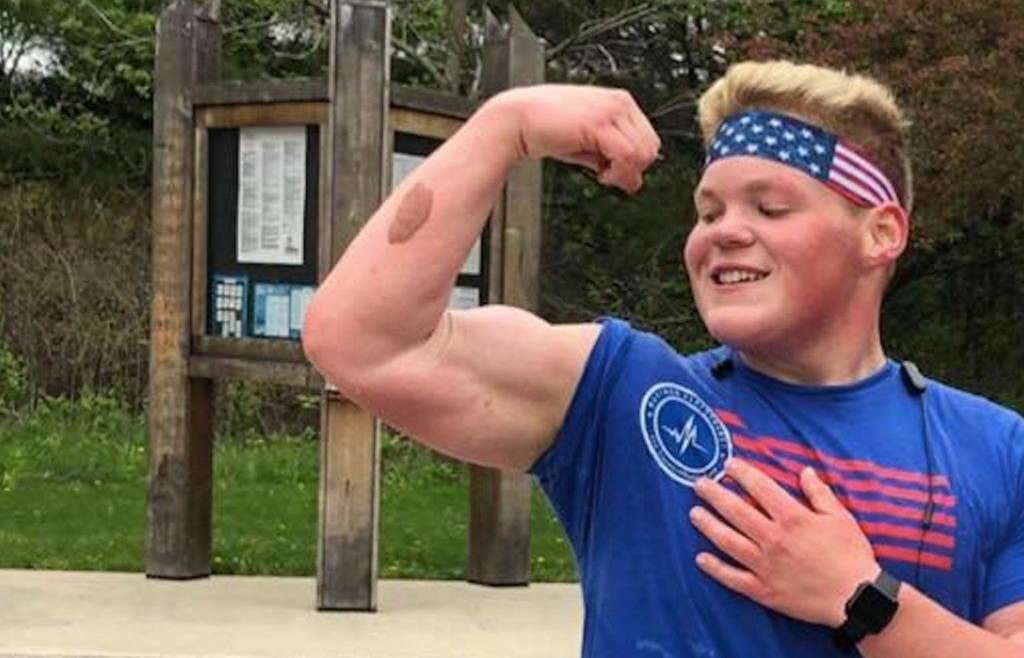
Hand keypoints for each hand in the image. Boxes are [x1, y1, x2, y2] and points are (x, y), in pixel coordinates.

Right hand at [486, 84, 660, 193]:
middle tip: (607, 176)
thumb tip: (631, 178)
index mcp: (619, 102)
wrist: (517, 120)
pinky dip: (617, 173)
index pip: (648, 139)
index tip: (613, 171)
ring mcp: (611, 111)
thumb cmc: (546, 128)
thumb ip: (609, 153)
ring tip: (602, 174)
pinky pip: (627, 155)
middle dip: (632, 170)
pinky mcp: (599, 124)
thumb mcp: (586, 140)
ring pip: (643, 153)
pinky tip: (599, 173)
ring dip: (624, 173)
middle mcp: (619, 103)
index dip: (635, 163)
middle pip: (650, 147)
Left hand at [689, 458, 880, 627]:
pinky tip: (700, 558)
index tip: (728, 464)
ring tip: (694, 513)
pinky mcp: (763, 590)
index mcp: (792, 518)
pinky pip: (733, 578)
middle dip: (714, 494)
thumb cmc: (851, 555)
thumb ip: (819, 493)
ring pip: (728, 541)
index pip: (760, 488)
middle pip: (735, 511)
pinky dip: (715, 568)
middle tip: (699, 484)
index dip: (742, 473)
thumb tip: (805, 471)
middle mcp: (773, 539)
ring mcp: (765, 566)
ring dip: (708, 525)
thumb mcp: (840, 517)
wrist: (858, 598)